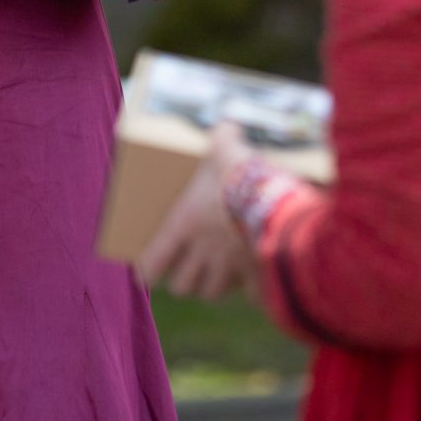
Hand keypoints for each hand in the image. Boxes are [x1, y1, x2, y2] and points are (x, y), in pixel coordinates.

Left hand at [140, 123, 259, 300]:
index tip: (146, 273)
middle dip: (184, 280)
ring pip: (212, 293)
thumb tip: (226, 126)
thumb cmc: (239, 173)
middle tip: (188, 271)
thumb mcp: (225, 149)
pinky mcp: (256, 274)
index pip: (152, 262)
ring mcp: (229, 266)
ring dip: (213, 287)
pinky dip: (250, 292)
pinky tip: (254, 284)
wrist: (274, 199)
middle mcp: (202, 251)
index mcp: (184, 225)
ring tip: (218, 278)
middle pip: (182, 285)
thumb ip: (222, 139)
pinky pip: (249, 294)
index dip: (147, 270)